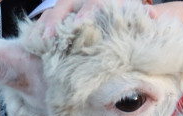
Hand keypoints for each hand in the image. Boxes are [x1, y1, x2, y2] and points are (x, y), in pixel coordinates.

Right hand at [37, 0, 155, 36]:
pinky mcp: (61, 15)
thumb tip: (152, 17)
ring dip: (44, 27)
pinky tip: (30, 44)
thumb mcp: (133, 15)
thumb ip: (140, 16)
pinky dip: (38, 30)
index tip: (83, 26)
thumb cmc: (126, 15)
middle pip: (66, 5)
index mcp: (102, 0)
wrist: (114, 8)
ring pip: (53, 11)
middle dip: (57, 22)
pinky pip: (45, 19)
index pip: (95, 4)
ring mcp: (70, 5)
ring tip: (36, 44)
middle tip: (50, 39)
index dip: (88, 14)